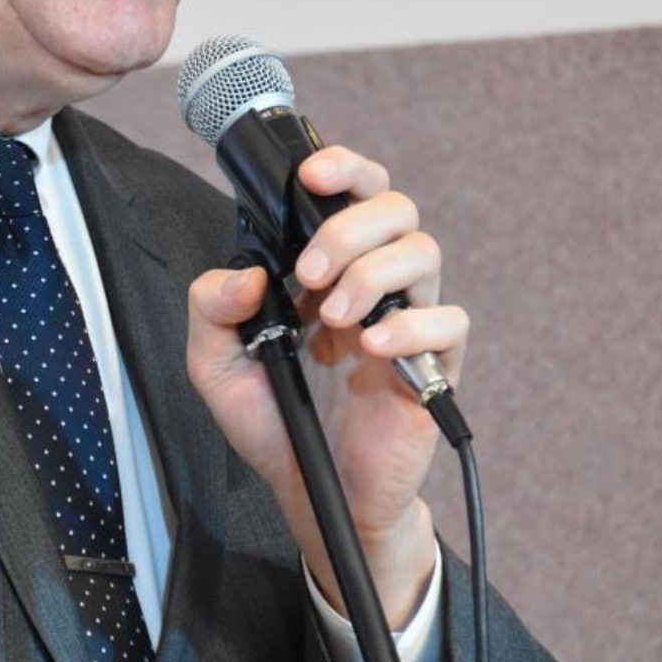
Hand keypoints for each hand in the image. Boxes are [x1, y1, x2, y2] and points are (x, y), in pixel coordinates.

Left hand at [186, 145, 468, 625]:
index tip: (311, 176)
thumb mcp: (215, 365)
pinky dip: (411, 326)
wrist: (312, 493)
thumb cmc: (272, 421)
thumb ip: (211, 309)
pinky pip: (450, 321)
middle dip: (350, 227)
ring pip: (424, 251)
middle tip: (310, 273)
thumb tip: (246, 272)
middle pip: (394, 207)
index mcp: (324, 268)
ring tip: (333, 318)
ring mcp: (406, 319)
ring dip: (374, 272)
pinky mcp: (435, 365)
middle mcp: (370, 282)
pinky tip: (371, 349)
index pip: (351, 192)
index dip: (342, 168)